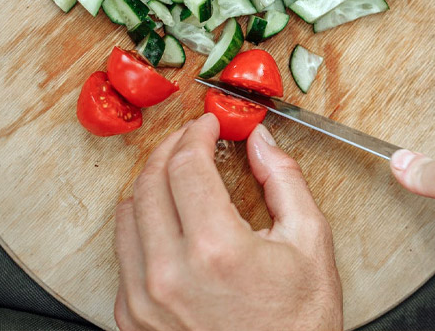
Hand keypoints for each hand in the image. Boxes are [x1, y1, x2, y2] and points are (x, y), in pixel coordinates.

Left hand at [114, 114, 341, 330]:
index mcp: (217, 250)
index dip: (196, 133)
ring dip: (152, 182)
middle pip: (149, 182)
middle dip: (171, 148)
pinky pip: (123, 253)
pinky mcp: (133, 319)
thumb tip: (261, 141)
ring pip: (127, 214)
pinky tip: (170, 218)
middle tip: (191, 138)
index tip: (208, 123)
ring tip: (179, 173)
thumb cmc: (298, 321)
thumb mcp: (310, 242)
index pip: (187, 166)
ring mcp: (144, 300)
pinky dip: (142, 224)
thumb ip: (284, 180)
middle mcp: (170, 275)